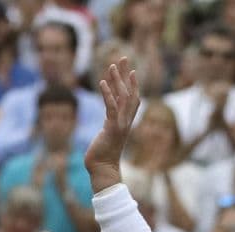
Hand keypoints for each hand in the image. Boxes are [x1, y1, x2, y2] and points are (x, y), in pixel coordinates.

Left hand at [85, 58, 139, 192]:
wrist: (102, 170)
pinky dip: (107, 93)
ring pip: (122, 97)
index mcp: (125, 122)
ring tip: (112, 65)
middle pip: (130, 92)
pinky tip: (102, 82)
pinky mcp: (112, 128)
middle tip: (123, 58)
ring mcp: (121, 124)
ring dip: (117, 80)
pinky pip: (111, 107)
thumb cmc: (101, 156)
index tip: (131, 70)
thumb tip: (108, 123)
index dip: (133, 84)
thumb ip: (109, 127)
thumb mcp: (107, 137)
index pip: (132, 99)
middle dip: (126, 74)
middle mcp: (126, 121)